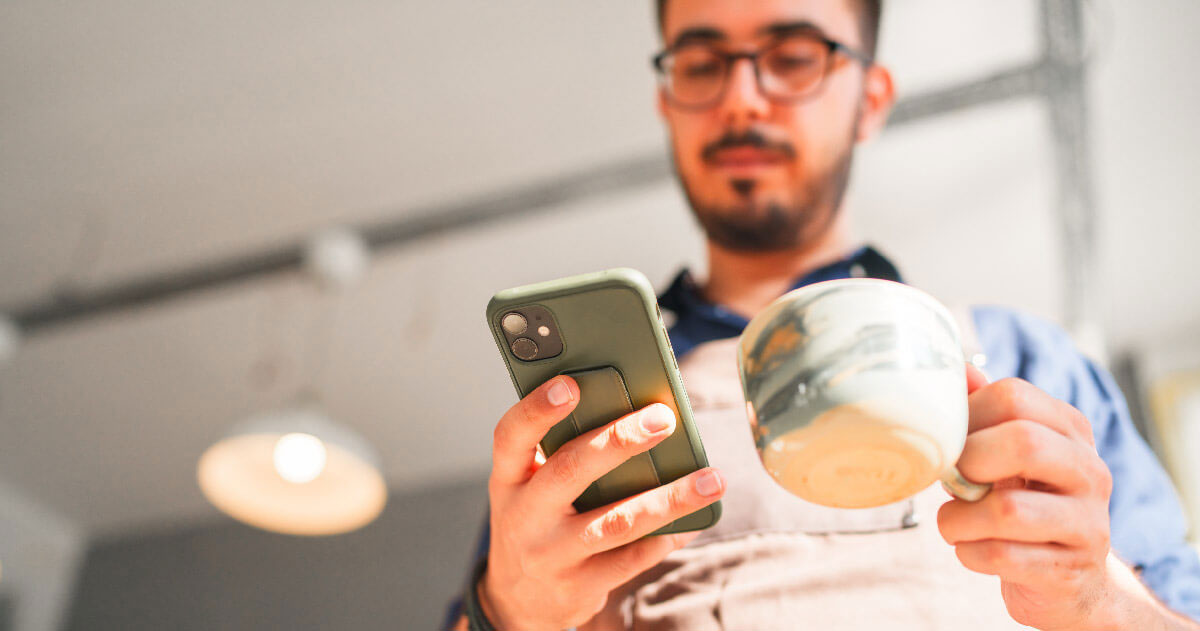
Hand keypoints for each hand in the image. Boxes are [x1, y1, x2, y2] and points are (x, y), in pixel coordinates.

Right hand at [480, 376, 724, 629]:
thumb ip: (562, 450)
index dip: (537, 409)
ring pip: (615, 522)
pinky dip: (669, 536)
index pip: (511, 436)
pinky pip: (633, 559)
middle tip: (663, 420)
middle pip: (570, 471)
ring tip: (711, 479)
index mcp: (509, 479)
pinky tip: (695, 520)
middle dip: (619, 442)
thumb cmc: (537, 520)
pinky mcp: (580, 587)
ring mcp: (551, 555)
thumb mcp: (529, 486)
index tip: (570, 385)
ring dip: (669, 499)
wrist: (518, 600)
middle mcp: (524, 516)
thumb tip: (634, 410)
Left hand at [938, 365, 1118, 630]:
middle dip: (970, 462)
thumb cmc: (1024, 502)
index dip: (967, 416)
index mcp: (1070, 431)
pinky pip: (1002, 556)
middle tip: (955, 481)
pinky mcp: (1070, 570)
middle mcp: (1089, 471)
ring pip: (1008, 511)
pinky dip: (969, 553)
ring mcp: (1088, 523)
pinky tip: (971, 549)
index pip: (1014, 396)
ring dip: (958, 519)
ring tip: (954, 523)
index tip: (951, 442)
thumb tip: (960, 369)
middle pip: (1024, 442)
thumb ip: (985, 413)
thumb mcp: (1008, 454)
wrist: (1069, 578)